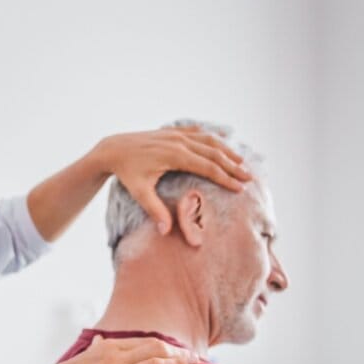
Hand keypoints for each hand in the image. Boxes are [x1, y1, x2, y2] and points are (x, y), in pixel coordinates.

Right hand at [28, 335, 199, 363]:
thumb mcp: (84, 356)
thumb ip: (97, 347)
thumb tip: (100, 338)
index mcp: (110, 348)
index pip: (147, 343)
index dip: (169, 346)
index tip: (184, 351)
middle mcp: (115, 360)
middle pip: (155, 351)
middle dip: (179, 354)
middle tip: (198, 358)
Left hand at [90, 126, 252, 233]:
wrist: (113, 149)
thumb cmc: (127, 172)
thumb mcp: (139, 192)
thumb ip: (154, 210)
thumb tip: (165, 231)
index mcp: (175, 155)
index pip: (208, 167)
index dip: (226, 178)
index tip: (240, 188)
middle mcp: (179, 141)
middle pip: (214, 153)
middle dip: (233, 166)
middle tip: (249, 178)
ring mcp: (176, 134)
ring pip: (209, 140)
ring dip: (227, 150)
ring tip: (242, 162)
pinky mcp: (173, 132)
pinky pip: (198, 132)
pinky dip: (213, 136)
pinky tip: (223, 140)